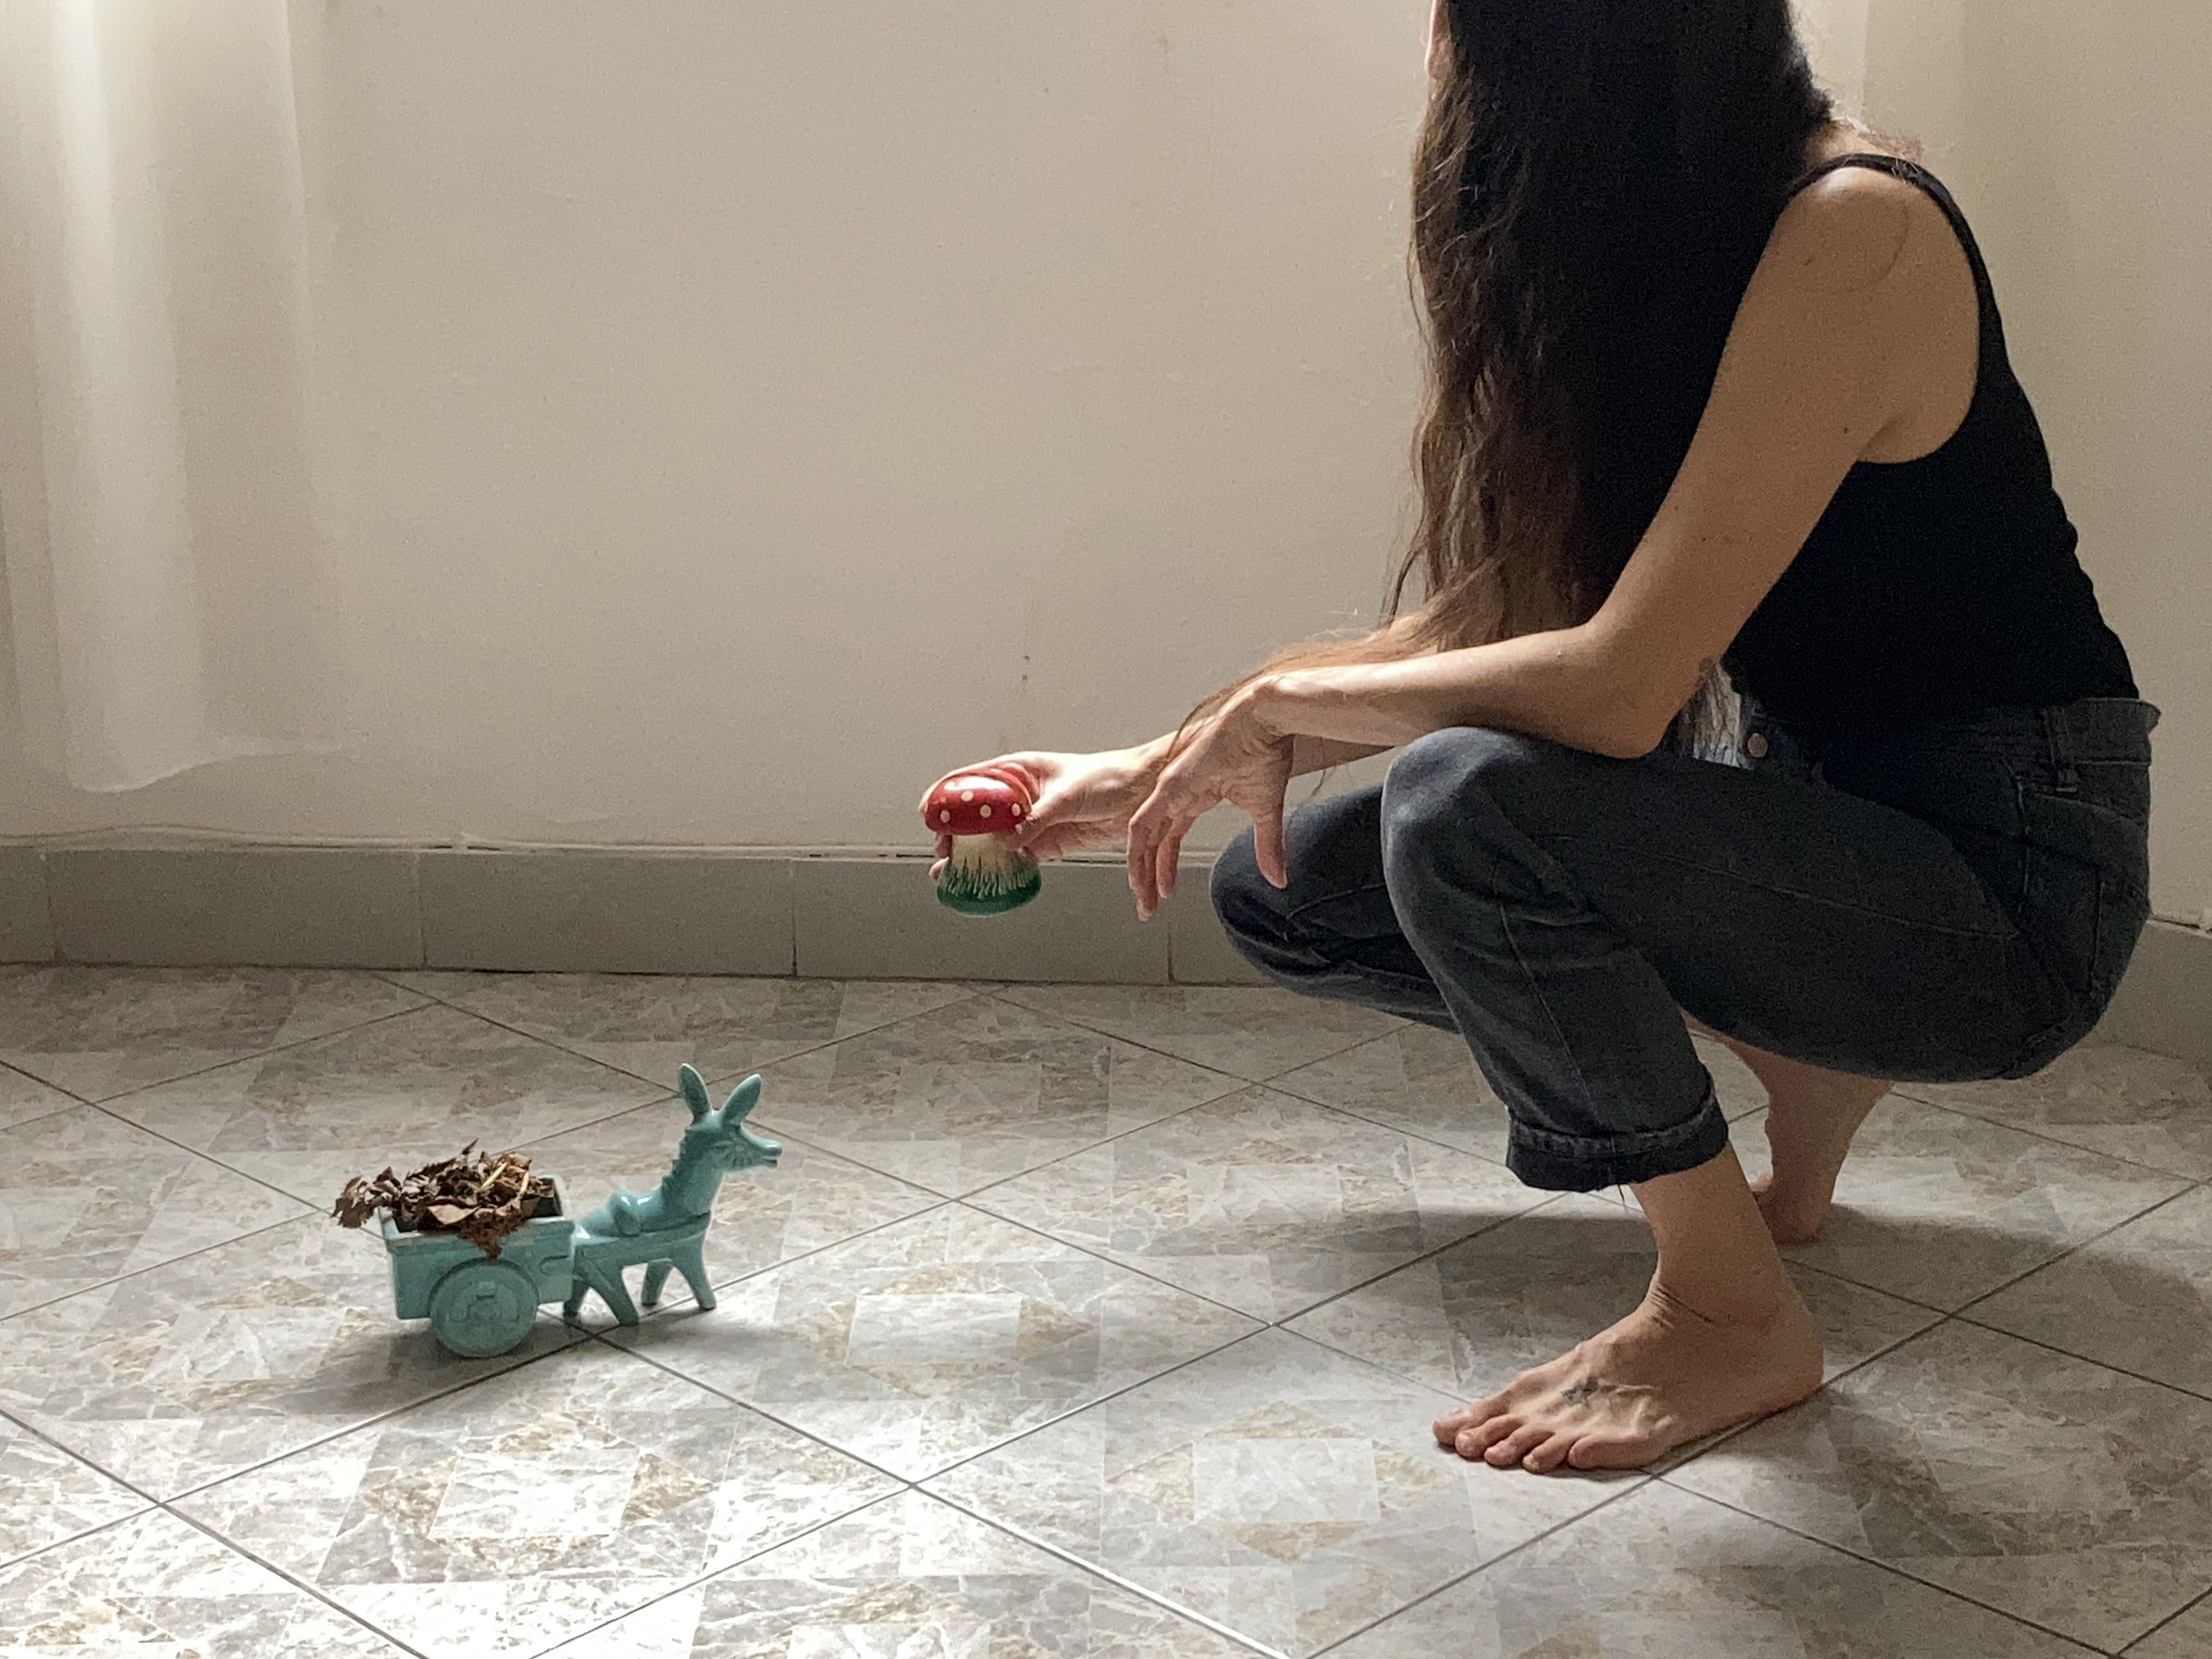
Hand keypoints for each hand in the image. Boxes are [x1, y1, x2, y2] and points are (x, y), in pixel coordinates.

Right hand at [917, 748, 1160, 875]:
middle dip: (955, 833)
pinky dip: (1002, 868)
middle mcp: (1020, 794)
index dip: (946, 793)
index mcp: (1019, 769)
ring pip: (993, 839)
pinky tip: (989, 879)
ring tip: (952, 873)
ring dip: (974, 855)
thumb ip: (1037, 818)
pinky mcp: (1047, 841)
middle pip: (977, 814)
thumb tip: (1010, 840)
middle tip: (942, 853)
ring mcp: (1032, 820)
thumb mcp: (1069, 794)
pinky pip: (1018, 857)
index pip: (972, 778)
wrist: (1142, 795)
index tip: (927, 811)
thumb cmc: (1109, 777)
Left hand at [1125, 684, 1292, 920]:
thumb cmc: (1266, 749)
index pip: (1170, 838)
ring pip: (1142, 835)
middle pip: (1151, 841)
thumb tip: (1278, 878)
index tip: (1163, 893)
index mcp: (1194, 795)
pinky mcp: (1171, 783)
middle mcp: (1176, 792)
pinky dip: (1137, 848)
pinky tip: (1136, 870)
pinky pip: (1144, 821)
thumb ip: (1268, 846)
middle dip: (1147, 876)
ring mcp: (1170, 787)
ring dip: (1139, 868)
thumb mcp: (1266, 810)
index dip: (1165, 867)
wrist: (1267, 719)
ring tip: (1141, 898)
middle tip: (1146, 907)